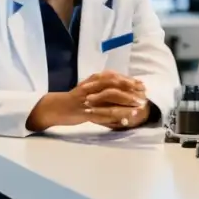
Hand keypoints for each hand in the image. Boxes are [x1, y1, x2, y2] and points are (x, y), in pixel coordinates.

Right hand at [26, 71, 147, 131]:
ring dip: (125, 105)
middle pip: (113, 87)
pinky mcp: (85, 113)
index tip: (142, 86)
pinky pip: (102, 115)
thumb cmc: (76, 97)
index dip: (129, 81)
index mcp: (93, 80)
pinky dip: (115, 118)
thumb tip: (126, 82)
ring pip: (109, 101)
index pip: (114, 77)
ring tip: (137, 109)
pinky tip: (125, 121)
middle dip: (130, 92)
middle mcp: (91, 87)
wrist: (55, 107)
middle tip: (143, 98)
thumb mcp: (90, 86)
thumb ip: (105, 83)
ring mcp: (87, 100)